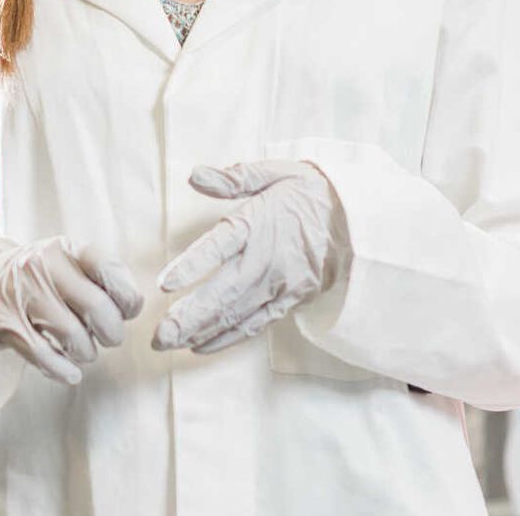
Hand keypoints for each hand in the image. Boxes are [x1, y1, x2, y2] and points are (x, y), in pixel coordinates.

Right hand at [0, 237, 143, 385]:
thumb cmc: (38, 279)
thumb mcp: (65, 264)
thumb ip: (100, 278)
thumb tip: (132, 306)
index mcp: (64, 249)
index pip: (109, 270)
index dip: (128, 298)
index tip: (126, 311)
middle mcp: (41, 266)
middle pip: (98, 308)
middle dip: (111, 333)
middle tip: (108, 337)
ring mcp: (20, 295)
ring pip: (73, 337)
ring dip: (86, 353)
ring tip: (82, 349)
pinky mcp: (3, 325)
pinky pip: (45, 357)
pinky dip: (63, 370)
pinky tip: (69, 372)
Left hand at [152, 160, 343, 353]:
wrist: (360, 222)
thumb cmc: (310, 194)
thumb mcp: (276, 173)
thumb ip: (235, 177)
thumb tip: (196, 175)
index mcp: (258, 224)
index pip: (220, 246)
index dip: (192, 265)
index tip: (165, 283)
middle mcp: (266, 259)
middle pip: (224, 291)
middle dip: (189, 315)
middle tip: (159, 334)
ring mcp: (279, 285)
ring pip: (236, 313)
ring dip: (201, 331)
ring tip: (169, 342)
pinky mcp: (289, 301)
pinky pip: (255, 324)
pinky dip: (227, 338)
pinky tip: (201, 346)